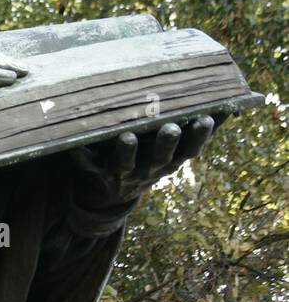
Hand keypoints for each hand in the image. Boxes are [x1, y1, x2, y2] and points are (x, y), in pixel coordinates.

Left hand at [69, 115, 222, 211]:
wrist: (111, 197)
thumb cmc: (146, 159)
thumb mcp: (172, 151)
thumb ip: (193, 130)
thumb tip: (228, 105)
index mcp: (168, 161)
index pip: (188, 150)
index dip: (198, 137)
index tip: (206, 119)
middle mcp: (147, 169)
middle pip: (159, 157)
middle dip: (166, 143)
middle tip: (171, 127)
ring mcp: (122, 174)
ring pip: (124, 163)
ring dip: (126, 151)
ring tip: (126, 137)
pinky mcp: (96, 175)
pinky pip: (87, 165)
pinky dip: (80, 156)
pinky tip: (73, 144)